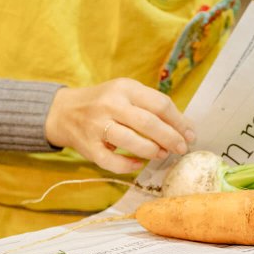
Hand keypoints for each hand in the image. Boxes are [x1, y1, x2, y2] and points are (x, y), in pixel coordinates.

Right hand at [44, 78, 195, 172]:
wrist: (64, 111)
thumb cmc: (105, 102)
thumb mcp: (126, 94)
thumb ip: (152, 106)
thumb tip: (186, 128)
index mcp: (125, 88)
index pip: (159, 104)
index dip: (179, 121)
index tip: (190, 134)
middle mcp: (110, 104)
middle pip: (148, 122)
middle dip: (170, 138)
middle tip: (181, 148)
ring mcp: (97, 125)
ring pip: (131, 141)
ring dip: (152, 150)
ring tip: (162, 154)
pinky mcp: (87, 146)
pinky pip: (112, 161)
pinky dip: (128, 165)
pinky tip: (138, 164)